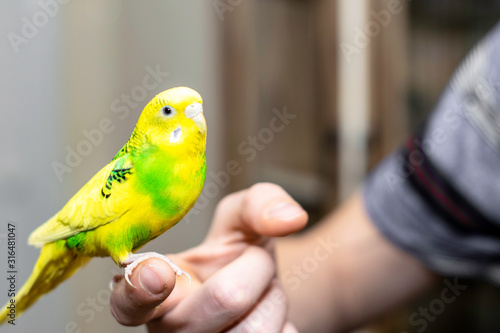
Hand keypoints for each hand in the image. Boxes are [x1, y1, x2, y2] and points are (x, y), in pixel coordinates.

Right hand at [110, 183, 307, 331]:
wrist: (260, 288)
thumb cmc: (236, 253)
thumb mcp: (237, 219)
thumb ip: (257, 204)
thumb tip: (291, 218)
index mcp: (155, 290)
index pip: (128, 302)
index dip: (140, 288)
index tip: (159, 272)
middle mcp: (171, 332)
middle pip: (227, 297)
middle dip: (257, 265)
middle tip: (254, 258)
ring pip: (258, 328)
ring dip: (273, 295)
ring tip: (260, 288)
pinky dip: (284, 319)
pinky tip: (266, 314)